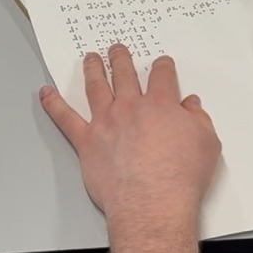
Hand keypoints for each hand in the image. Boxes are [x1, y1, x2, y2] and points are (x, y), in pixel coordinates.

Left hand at [39, 45, 221, 233]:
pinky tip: (46, 93)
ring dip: (92, 69)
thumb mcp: (207, 144)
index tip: (161, 64)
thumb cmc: (180, 178)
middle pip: (124, 74)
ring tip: (90, 60)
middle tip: (117, 50)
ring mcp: (106, 122)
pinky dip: (53, 103)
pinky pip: (64, 118)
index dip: (162, 67)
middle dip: (121, 59)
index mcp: (161, 105)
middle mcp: (130, 108)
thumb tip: (192, 106)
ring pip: (96, 87)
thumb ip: (199, 120)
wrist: (152, 202)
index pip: (161, 76)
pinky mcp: (86, 141)